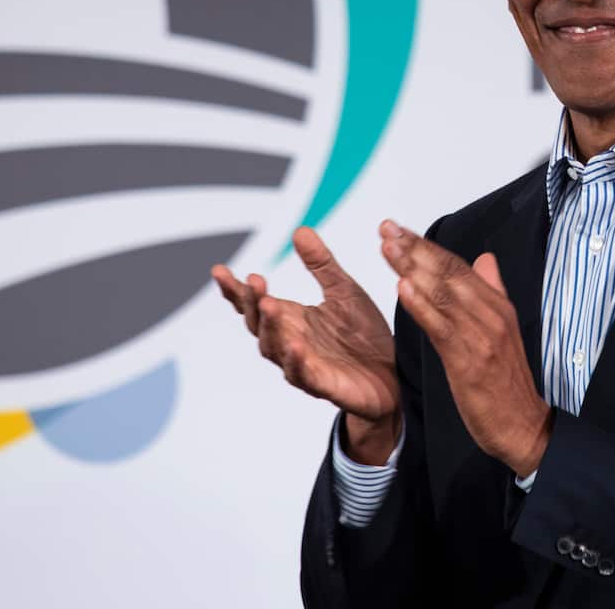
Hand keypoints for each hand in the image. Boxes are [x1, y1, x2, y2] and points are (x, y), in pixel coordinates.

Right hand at [213, 227, 400, 463]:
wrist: (395, 372)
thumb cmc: (364, 334)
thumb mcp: (344, 290)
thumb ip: (321, 264)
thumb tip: (299, 230)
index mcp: (292, 318)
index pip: (255, 303)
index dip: (235, 290)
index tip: (219, 270)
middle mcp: (290, 341)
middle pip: (258, 324)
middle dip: (253, 303)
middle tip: (255, 281)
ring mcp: (303, 365)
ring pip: (274, 349)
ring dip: (270, 328)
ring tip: (270, 305)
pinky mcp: (324, 385)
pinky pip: (304, 375)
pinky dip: (296, 362)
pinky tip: (295, 345)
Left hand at [378, 220, 551, 476]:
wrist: (524, 425)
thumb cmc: (507, 380)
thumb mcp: (504, 329)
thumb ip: (492, 291)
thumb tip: (485, 259)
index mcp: (496, 305)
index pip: (457, 266)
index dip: (427, 246)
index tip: (400, 230)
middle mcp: (490, 315)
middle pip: (449, 273)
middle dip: (415, 249)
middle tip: (387, 228)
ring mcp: (481, 337)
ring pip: (444, 294)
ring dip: (413, 268)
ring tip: (389, 248)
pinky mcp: (469, 361)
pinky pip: (443, 328)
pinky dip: (423, 306)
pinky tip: (404, 289)